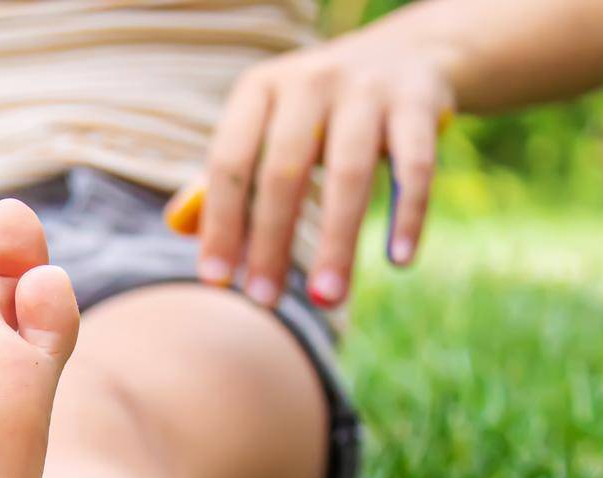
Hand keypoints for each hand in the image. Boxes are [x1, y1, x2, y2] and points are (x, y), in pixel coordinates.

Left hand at [195, 38, 454, 307]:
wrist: (408, 51)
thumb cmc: (319, 109)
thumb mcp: (269, 123)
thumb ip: (231, 171)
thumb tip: (182, 229)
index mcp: (260, 89)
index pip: (229, 162)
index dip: (219, 224)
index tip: (216, 281)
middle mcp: (310, 81)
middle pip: (284, 173)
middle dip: (271, 244)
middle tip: (264, 301)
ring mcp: (368, 89)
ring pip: (350, 175)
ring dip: (337, 244)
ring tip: (328, 299)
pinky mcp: (420, 102)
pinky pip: (414, 167)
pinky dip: (408, 216)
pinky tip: (398, 261)